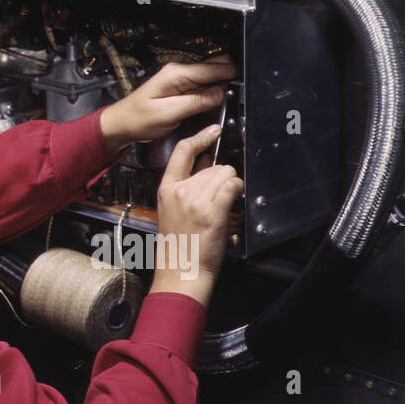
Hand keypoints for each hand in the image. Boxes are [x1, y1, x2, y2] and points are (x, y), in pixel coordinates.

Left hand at [100, 55, 237, 151]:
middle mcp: (180, 72)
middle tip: (239, 94)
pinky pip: (204, 86)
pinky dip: (213, 91)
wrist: (123, 123)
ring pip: (211, 76)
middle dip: (229, 78)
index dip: (230, 75)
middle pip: (215, 67)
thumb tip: (219, 94)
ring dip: (221, 86)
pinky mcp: (182, 88)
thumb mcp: (169, 113)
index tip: (244, 84)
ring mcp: (181, 79)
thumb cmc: (139, 118)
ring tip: (230, 98)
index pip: (212, 68)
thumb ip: (196, 102)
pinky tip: (216, 101)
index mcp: (177, 73)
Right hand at [149, 123, 243, 307]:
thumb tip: (206, 164)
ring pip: (225, 173)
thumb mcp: (172, 212)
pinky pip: (233, 185)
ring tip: (222, 206)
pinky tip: (232, 202)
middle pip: (212, 165)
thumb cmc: (178, 248)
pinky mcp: (212, 210)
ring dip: (230, 185)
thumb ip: (185, 187)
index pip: (182, 151)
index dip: (200, 137)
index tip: (213, 130)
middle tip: (218, 200)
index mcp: (166, 189)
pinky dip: (237, 190)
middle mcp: (180, 191)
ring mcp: (196, 200)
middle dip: (221, 178)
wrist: (181, 273)